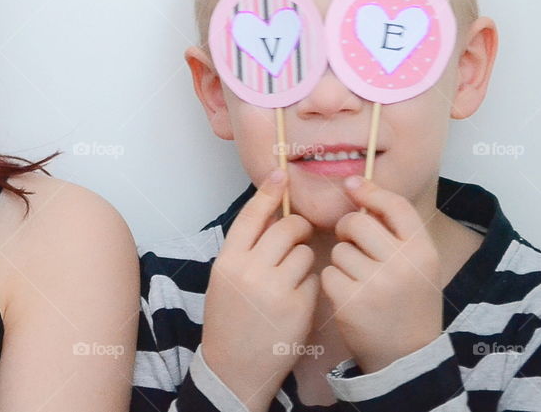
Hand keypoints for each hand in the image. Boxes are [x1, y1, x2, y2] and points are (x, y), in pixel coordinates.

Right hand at [201, 169, 318, 411]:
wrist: (234, 367)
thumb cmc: (230, 318)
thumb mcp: (225, 278)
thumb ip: (245, 249)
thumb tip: (269, 216)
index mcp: (228, 261)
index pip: (251, 216)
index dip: (268, 192)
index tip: (281, 174)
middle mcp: (250, 271)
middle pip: (285, 228)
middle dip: (297, 226)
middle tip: (299, 233)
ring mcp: (275, 289)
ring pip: (303, 252)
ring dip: (304, 257)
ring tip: (292, 275)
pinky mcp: (298, 308)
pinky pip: (314, 278)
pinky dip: (310, 283)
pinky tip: (298, 297)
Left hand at [321, 176, 442, 373]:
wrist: (407, 356)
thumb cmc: (407, 300)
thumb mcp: (416, 263)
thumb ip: (393, 229)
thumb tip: (354, 184)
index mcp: (423, 251)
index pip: (395, 206)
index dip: (371, 191)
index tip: (352, 185)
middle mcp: (403, 265)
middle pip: (358, 223)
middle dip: (347, 228)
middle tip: (352, 243)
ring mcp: (377, 285)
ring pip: (340, 249)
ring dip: (342, 259)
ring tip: (358, 277)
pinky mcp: (352, 303)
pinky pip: (329, 273)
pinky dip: (334, 280)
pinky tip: (349, 294)